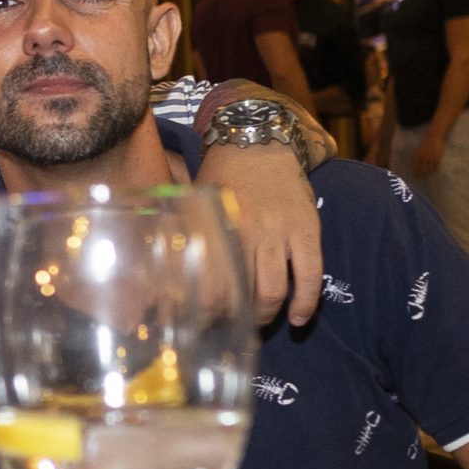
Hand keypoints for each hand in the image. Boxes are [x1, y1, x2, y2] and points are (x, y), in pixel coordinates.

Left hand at [196, 142, 323, 326]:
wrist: (259, 140)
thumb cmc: (220, 176)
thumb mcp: (194, 203)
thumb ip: (184, 238)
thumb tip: (156, 280)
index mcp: (213, 227)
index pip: (207, 284)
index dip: (203, 313)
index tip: (198, 325)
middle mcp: (245, 231)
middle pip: (240, 293)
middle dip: (233, 320)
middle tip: (227, 328)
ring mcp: (278, 231)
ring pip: (273, 290)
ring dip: (266, 316)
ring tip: (258, 324)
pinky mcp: (306, 229)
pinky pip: (311, 274)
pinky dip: (306, 302)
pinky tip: (298, 319)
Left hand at [410, 131, 446, 177]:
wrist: (434, 137)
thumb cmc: (426, 143)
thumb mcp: (418, 149)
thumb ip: (416, 156)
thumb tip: (413, 165)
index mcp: (417, 154)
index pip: (414, 166)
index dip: (414, 171)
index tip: (414, 176)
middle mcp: (423, 156)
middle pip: (421, 169)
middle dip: (419, 175)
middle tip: (419, 179)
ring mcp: (430, 157)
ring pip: (428, 169)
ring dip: (426, 174)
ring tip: (425, 177)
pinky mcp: (437, 157)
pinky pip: (435, 166)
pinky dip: (434, 170)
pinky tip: (433, 172)